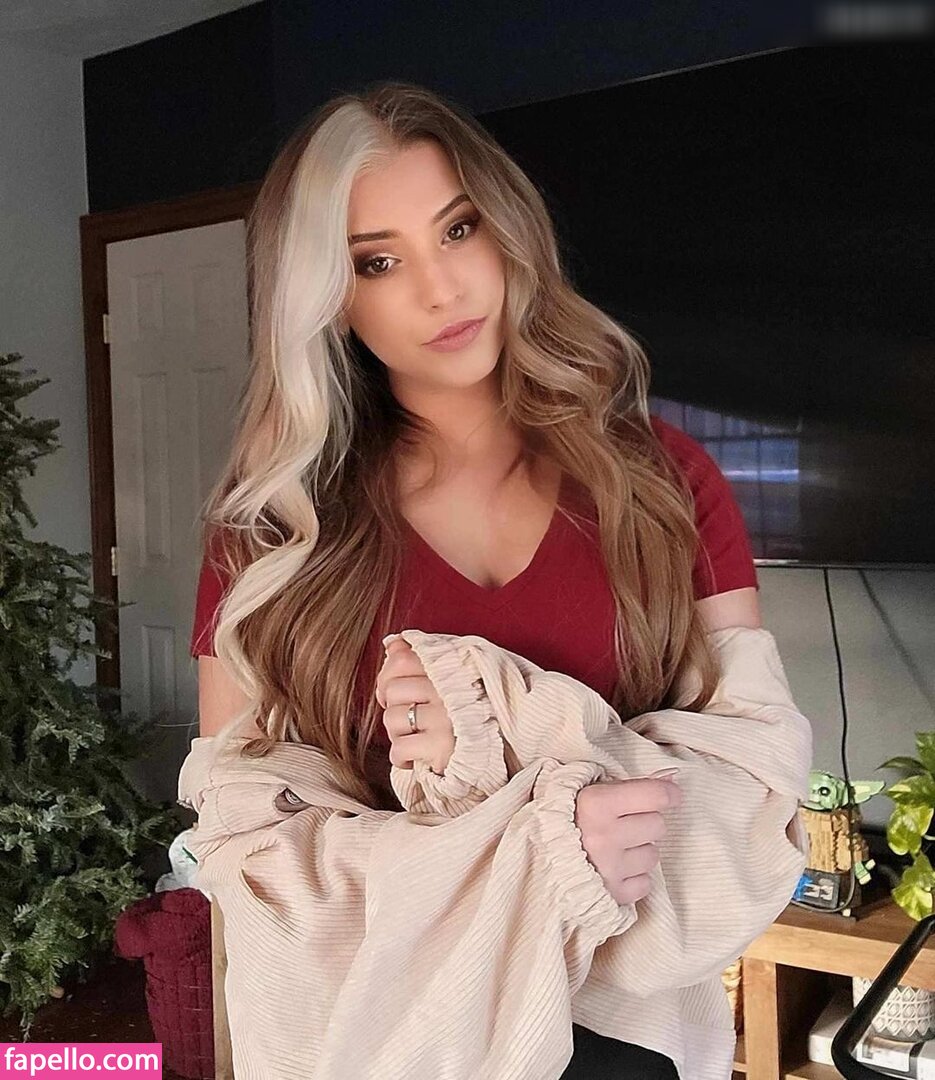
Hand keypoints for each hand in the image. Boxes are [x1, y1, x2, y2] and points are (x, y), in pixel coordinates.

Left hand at [375, 638, 455, 774]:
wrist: (490, 760)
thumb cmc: (463, 718)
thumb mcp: (449, 681)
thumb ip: (420, 659)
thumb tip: (392, 643)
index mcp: (452, 668)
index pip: (402, 660)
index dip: (388, 677)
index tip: (397, 694)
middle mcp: (450, 689)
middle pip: (392, 690)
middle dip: (394, 709)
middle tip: (411, 722)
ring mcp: (445, 717)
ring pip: (391, 718)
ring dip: (398, 735)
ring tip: (417, 739)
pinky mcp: (441, 746)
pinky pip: (399, 747)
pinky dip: (401, 758)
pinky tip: (416, 757)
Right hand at [574, 773, 682, 905]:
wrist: (534, 861)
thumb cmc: (567, 819)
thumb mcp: (592, 791)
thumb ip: (632, 783)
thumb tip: (672, 777)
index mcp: (595, 804)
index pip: (655, 795)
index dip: (669, 794)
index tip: (670, 795)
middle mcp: (603, 836)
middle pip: (658, 825)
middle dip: (645, 821)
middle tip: (623, 823)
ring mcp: (609, 868)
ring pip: (653, 855)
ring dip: (639, 850)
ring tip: (614, 847)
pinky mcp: (613, 895)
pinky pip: (645, 883)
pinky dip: (634, 876)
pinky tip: (614, 868)